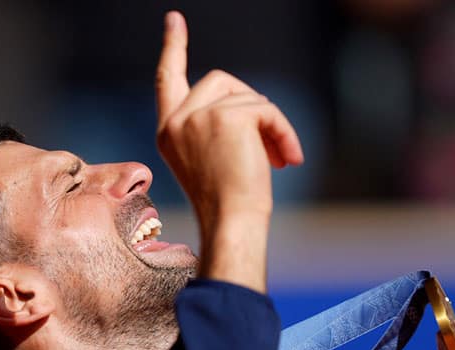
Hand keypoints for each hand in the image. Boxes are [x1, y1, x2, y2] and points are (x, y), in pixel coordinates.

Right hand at [154, 11, 302, 291]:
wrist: (231, 224)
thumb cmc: (228, 205)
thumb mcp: (212, 160)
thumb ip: (217, 126)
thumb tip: (251, 106)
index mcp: (168, 131)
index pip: (167, 79)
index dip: (173, 48)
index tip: (175, 20)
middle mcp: (176, 120)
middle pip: (222, 82)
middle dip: (252, 106)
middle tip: (274, 146)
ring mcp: (197, 115)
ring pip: (248, 96)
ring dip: (272, 125)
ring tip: (281, 158)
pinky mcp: (225, 116)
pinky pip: (265, 108)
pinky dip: (283, 131)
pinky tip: (287, 158)